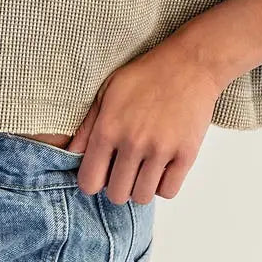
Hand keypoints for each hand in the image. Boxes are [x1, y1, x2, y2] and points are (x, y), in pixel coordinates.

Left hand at [66, 42, 222, 204]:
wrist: (189, 64)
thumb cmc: (145, 75)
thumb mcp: (107, 92)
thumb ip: (87, 126)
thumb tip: (71, 154)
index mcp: (108, 128)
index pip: (89, 182)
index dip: (93, 182)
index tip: (101, 174)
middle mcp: (132, 143)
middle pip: (116, 195)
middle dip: (117, 187)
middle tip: (124, 171)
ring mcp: (160, 150)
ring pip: (142, 197)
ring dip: (140, 188)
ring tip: (143, 170)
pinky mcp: (186, 154)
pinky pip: (168, 191)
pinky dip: (162, 185)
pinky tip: (161, 168)